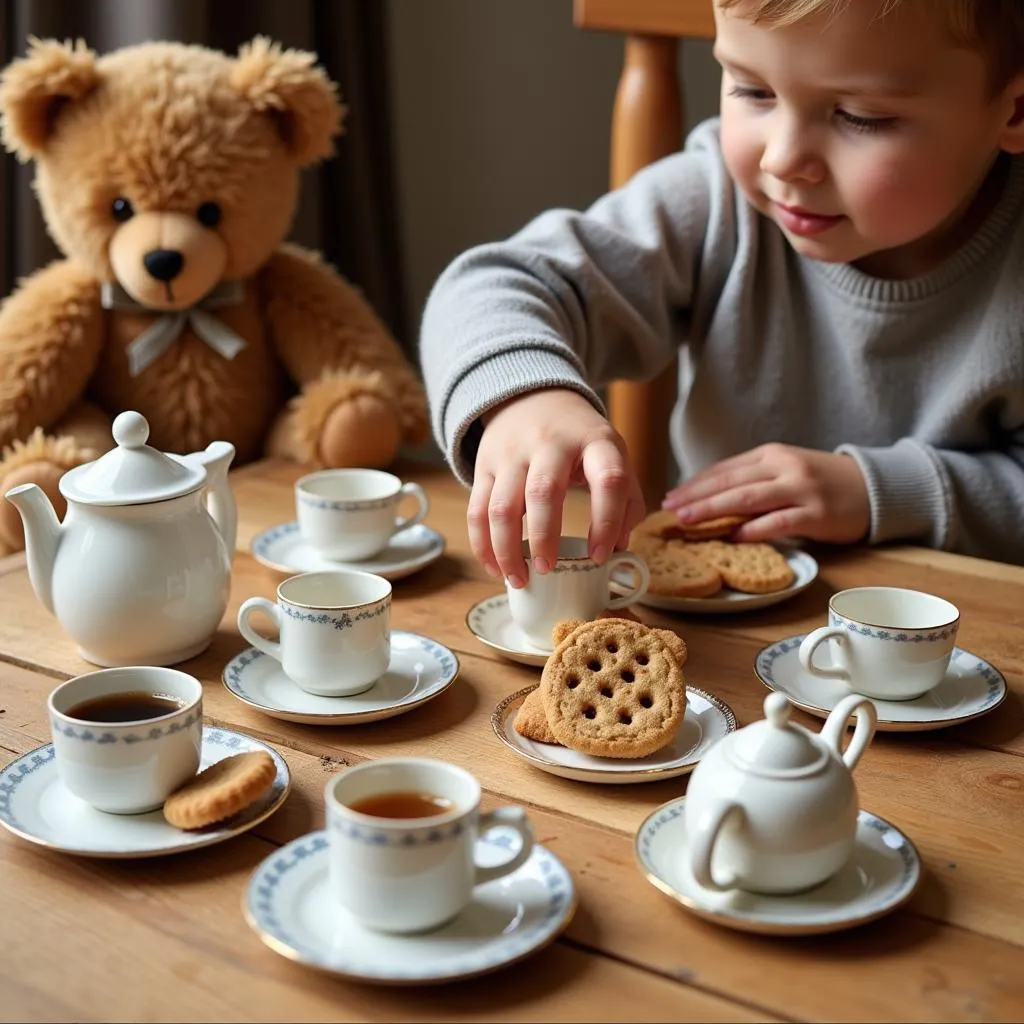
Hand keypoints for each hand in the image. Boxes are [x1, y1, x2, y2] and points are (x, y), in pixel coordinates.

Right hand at [467, 388, 645, 585]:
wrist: (533, 397)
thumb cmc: (580, 440)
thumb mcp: (612, 456)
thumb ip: (626, 501)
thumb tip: (617, 550)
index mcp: (595, 441)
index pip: (608, 480)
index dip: (607, 522)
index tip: (599, 556)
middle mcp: (551, 443)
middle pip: (543, 492)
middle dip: (544, 538)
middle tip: (547, 570)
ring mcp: (513, 453)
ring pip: (501, 506)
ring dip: (506, 549)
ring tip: (518, 578)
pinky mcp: (484, 465)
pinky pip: (477, 509)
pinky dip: (482, 544)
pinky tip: (494, 566)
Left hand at [662, 443, 869, 544]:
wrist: (873, 487)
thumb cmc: (821, 482)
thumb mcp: (784, 470)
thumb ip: (752, 480)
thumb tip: (706, 499)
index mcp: (771, 454)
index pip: (725, 468)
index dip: (695, 483)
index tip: (670, 497)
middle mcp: (784, 467)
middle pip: (731, 482)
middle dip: (696, 497)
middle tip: (669, 509)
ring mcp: (801, 489)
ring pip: (748, 498)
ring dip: (714, 510)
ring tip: (688, 521)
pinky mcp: (816, 514)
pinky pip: (779, 522)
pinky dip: (754, 530)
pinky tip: (733, 537)